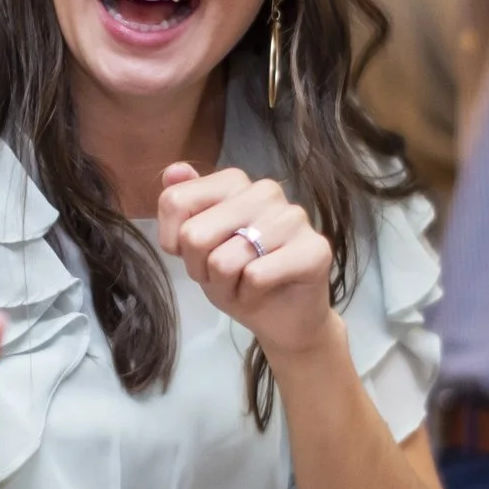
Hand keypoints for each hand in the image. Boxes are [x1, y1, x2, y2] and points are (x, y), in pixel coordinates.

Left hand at [156, 162, 337, 359]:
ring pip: (224, 260)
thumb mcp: (195, 244)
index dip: (174, 242)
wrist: (282, 318)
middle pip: (194, 235)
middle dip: (200, 268)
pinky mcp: (315, 249)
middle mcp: (265, 190)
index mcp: (235, 182)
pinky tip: (264, 292)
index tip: (197, 254)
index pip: (174, 201)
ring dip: (225, 286)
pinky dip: (249, 295)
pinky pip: (255, 276)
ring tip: (245, 284)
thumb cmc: (236, 277)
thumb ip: (182, 205)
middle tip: (224, 275)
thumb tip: (173, 169)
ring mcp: (293, 217)